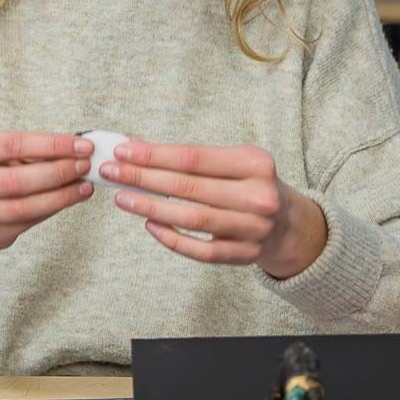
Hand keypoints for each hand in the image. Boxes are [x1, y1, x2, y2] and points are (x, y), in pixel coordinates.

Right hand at [0, 132, 92, 266]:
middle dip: (57, 173)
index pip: (12, 144)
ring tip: (83, 186)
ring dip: (60, 196)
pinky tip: (67, 200)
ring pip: (23, 207)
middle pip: (16, 179)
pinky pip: (24, 224)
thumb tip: (76, 152)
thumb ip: (31, 153)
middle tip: (84, 167)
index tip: (81, 146)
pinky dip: (51, 210)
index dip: (51, 145)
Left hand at [99, 140, 326, 277]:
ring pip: (193, 219)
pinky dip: (173, 239)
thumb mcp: (229, 162)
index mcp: (255, 163)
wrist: (288, 223)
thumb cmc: (248, 184)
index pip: (194, 158)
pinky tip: (149, 225)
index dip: (154, 155)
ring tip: (122, 198)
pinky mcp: (245, 254)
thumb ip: (186, 157)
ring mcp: (254, 228)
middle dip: (144, 178)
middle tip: (111, 173)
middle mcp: (259, 196)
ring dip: (151, 207)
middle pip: (189, 187)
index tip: (122, 150)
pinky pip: (201, 251)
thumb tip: (133, 145)